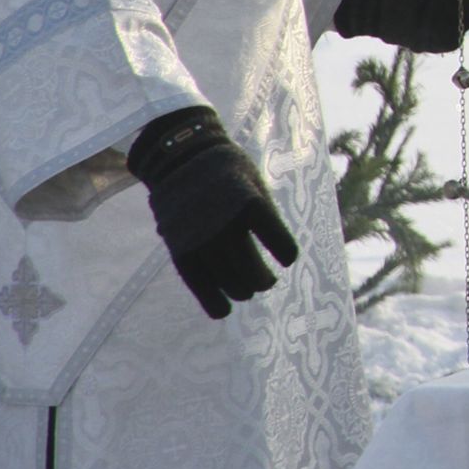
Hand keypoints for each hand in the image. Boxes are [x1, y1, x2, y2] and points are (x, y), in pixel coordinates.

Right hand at [128, 107, 298, 319]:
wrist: (181, 157)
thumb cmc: (227, 170)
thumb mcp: (254, 181)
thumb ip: (264, 214)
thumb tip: (279, 251)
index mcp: (249, 201)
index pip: (275, 237)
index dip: (285, 251)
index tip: (288, 259)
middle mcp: (225, 223)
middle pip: (250, 267)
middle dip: (263, 280)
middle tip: (267, 281)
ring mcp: (201, 237)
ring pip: (227, 279)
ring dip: (242, 290)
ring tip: (249, 291)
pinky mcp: (180, 248)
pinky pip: (198, 283)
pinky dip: (211, 300)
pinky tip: (223, 311)